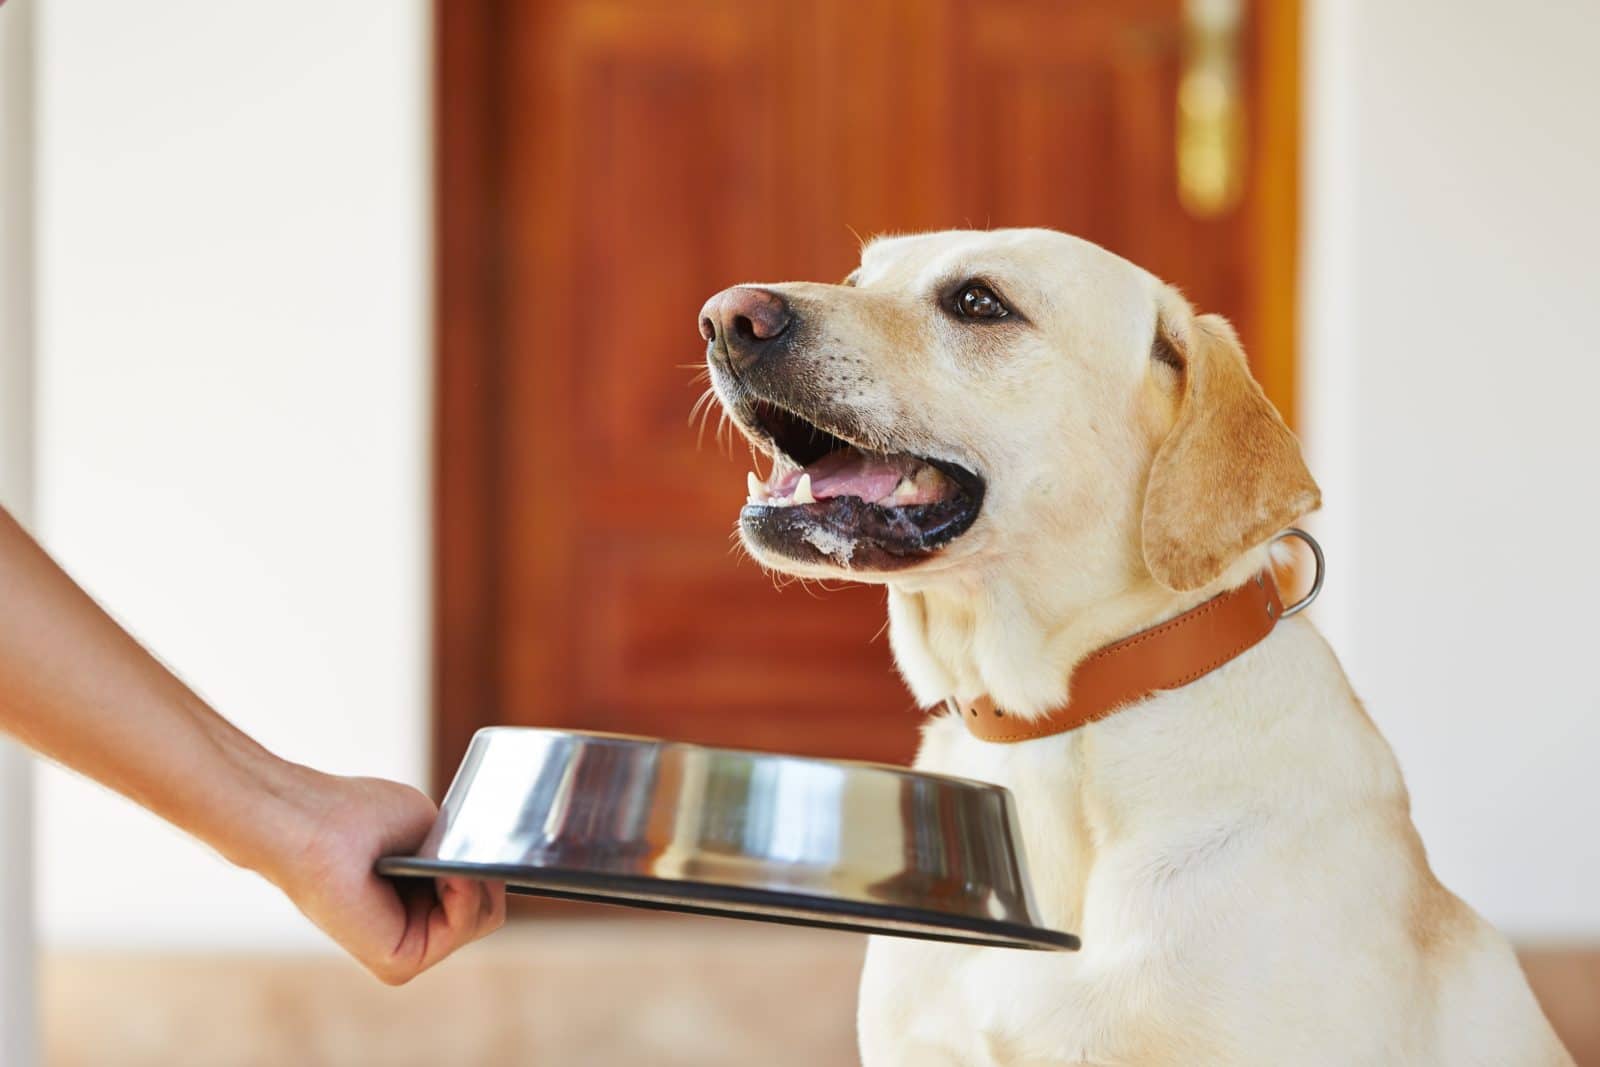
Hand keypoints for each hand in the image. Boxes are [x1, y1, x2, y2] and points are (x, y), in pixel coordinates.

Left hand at [258, 770, 506, 984]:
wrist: (316, 824)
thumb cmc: (360, 815)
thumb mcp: (431, 831)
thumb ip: (459, 857)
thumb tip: (486, 874)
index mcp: (415, 899)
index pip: (477, 895)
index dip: (486, 866)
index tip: (476, 840)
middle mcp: (411, 927)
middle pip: (486, 912)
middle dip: (485, 875)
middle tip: (456, 851)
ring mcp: (406, 949)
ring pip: (481, 920)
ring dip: (474, 881)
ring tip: (442, 859)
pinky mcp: (399, 962)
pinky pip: (460, 929)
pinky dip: (463, 895)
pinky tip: (442, 874)